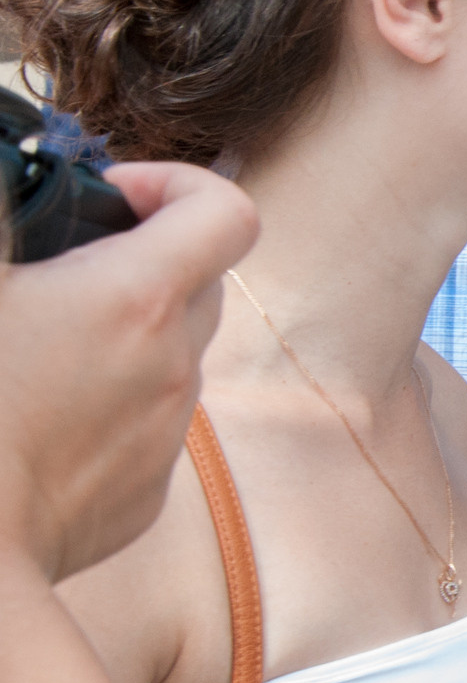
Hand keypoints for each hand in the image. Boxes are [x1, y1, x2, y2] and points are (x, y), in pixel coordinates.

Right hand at [0, 162, 256, 579]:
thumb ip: (5, 219)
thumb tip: (17, 190)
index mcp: (136, 299)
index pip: (228, 213)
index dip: (180, 186)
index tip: (115, 196)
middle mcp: (172, 365)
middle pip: (200, 283)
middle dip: (142, 261)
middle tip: (58, 272)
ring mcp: (165, 436)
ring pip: (170, 358)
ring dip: (121, 338)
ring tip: (33, 351)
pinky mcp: (144, 496)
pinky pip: (143, 429)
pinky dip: (106, 409)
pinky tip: (32, 422)